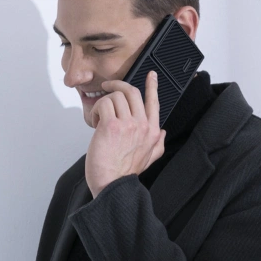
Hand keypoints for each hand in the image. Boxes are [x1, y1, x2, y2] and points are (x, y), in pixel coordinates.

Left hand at [85, 70, 166, 198]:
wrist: (112, 185)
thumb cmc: (124, 173)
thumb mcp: (149, 159)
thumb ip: (158, 144)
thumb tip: (164, 132)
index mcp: (152, 132)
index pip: (153, 102)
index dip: (152, 86)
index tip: (151, 75)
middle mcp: (143, 126)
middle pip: (132, 92)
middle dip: (118, 85)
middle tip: (108, 85)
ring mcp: (128, 125)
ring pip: (116, 96)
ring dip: (104, 102)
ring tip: (100, 116)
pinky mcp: (111, 126)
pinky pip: (103, 104)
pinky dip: (96, 110)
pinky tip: (96, 122)